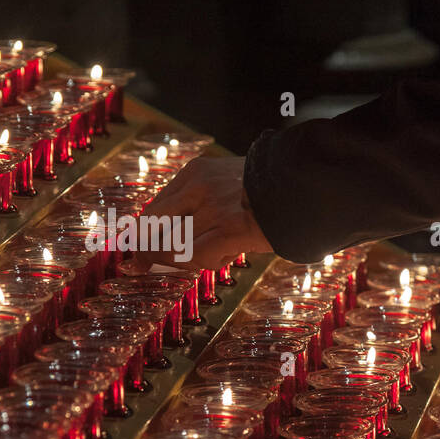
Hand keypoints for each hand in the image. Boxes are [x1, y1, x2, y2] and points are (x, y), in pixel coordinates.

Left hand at [135, 155, 272, 270]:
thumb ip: (200, 201)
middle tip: (138, 266)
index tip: (133, 248)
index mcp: (195, 172)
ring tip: (208, 257)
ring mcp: (213, 208)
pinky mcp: (229, 229)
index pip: (155, 206)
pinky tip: (223, 258)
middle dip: (144, 250)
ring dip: (180, 261)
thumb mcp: (227, 181)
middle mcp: (198, 186)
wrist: (306, 184)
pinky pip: (195, 256)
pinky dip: (202, 264)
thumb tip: (173, 235)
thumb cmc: (269, 190)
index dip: (142, 232)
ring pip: (173, 245)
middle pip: (154, 226)